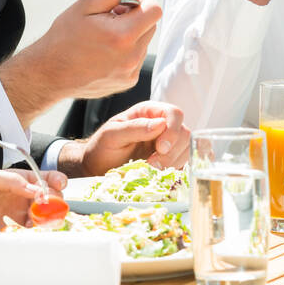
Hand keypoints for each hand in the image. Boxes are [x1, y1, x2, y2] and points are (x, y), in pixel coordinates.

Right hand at [0, 0, 162, 121]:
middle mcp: (131, 57)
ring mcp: (131, 72)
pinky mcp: (128, 81)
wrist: (49, 73)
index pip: (154, 9)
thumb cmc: (65, 36)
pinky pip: (136, 58)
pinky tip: (104, 51)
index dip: (141, 0)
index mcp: (123, 35)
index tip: (121, 2)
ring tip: (103, 35)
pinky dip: (126, 50)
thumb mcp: (88, 4)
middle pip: (151, 25)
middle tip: (108, 17)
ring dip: (130, 33)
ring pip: (144, 41)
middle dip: (134, 16)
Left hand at [0, 166, 66, 231]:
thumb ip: (10, 180)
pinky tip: (32, 230)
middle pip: (46, 198)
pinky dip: (35, 232)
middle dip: (54, 201)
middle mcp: (16, 197)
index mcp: (12, 180)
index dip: (54, 181)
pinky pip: (27, 233)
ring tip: (43, 220)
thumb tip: (35, 189)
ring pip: (40, 216)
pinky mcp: (7, 233)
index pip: (40, 178)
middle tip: (50, 206)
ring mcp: (12, 215)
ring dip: (46, 217)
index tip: (60, 186)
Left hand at [59, 101, 190, 176]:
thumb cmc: (101, 147)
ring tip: (152, 169)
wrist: (97, 167)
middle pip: (184, 132)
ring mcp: (167, 142)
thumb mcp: (111, 135)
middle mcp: (161, 124)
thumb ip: (134, 128)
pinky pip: (182, 161)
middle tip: (153, 164)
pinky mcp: (169, 158)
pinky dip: (174, 168)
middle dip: (172, 151)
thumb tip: (160, 124)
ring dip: (173, 161)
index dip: (172, 131)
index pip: (173, 114)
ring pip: (186, 148)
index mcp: (148, 112)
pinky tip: (158, 172)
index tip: (160, 148)